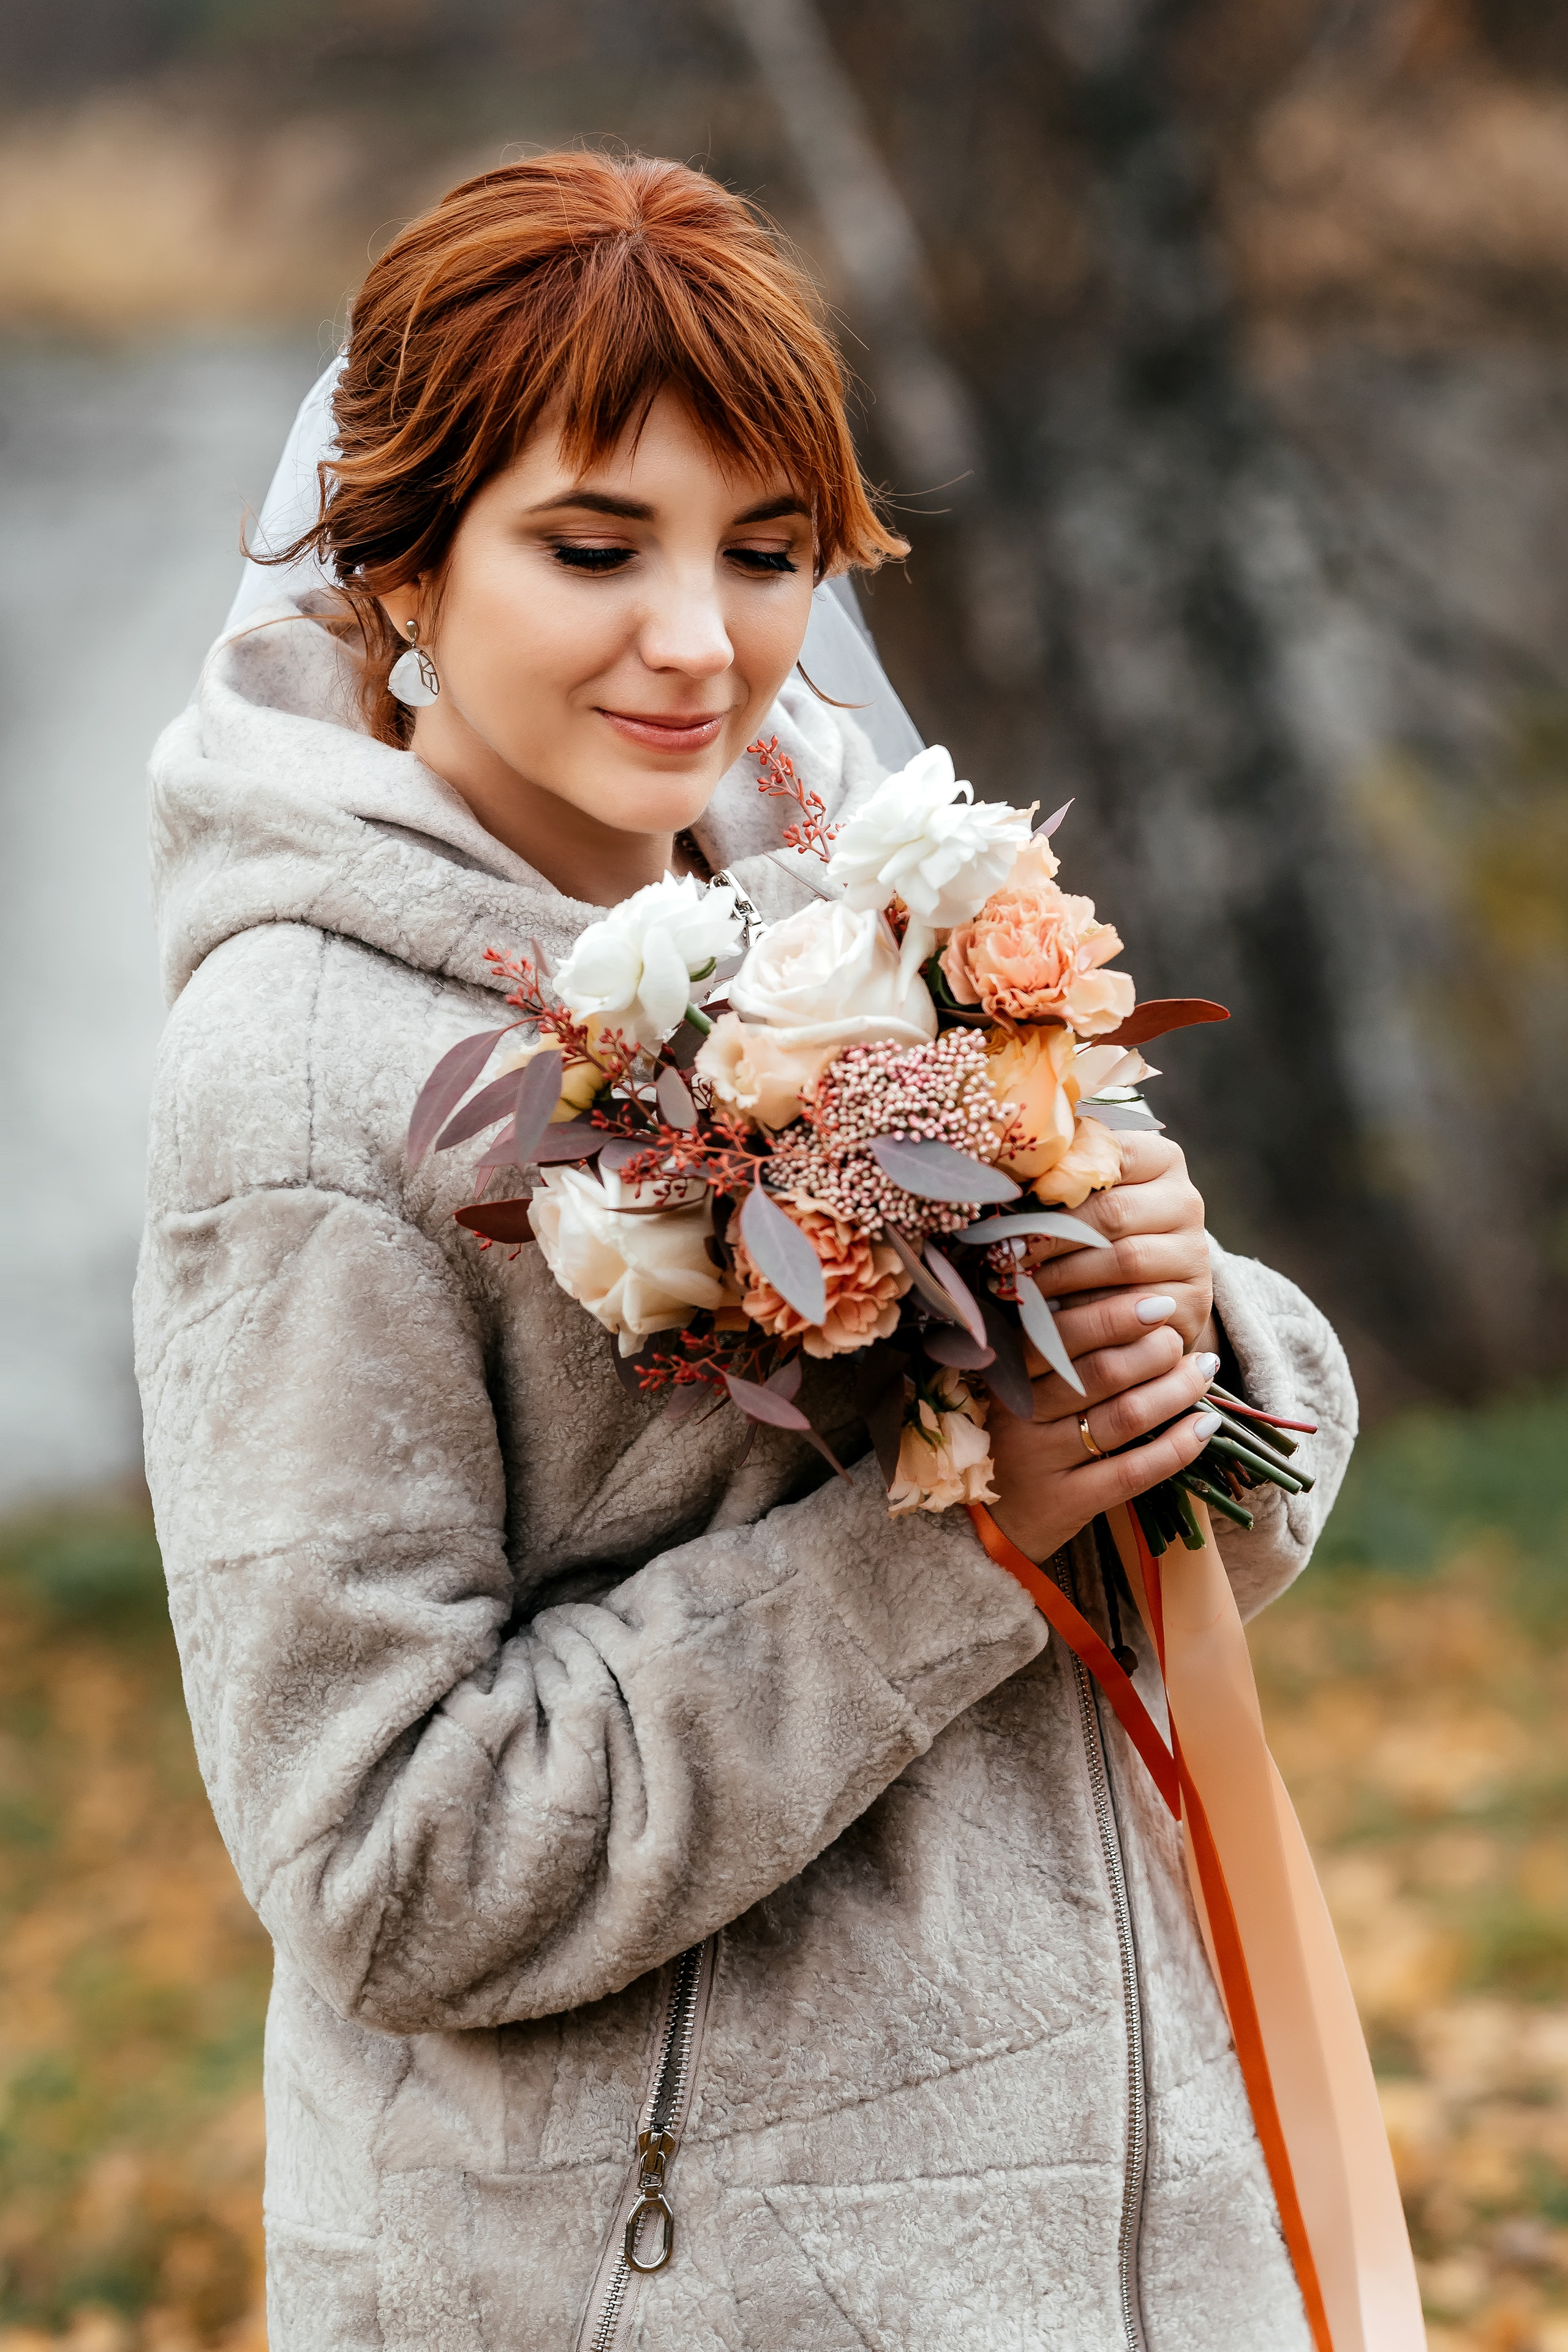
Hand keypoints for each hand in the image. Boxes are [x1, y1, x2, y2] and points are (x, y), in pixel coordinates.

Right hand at [984, 1289, 1219, 1564]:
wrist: (991, 1521)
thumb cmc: (1022, 1436)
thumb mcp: (1022, 1388)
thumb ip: (1058, 1349)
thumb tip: (1128, 1298)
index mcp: (1008, 1376)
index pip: (1061, 1334)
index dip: (1115, 1314)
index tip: (1159, 1303)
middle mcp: (1020, 1415)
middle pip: (1100, 1372)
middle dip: (1153, 1349)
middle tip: (1179, 1338)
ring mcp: (1041, 1461)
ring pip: (1123, 1417)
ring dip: (1175, 1389)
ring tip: (1202, 1370)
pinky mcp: (1066, 1502)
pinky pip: (1132, 1472)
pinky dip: (1177, 1446)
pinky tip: (1205, 1425)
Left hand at [1028, 1131, 1213, 1352]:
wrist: (1145, 1296)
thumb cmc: (1098, 1235)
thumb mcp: (1082, 1199)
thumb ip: (1057, 1177)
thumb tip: (1006, 1169)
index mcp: (1161, 1160)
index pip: (1110, 1154)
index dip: (1058, 1177)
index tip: (1015, 1198)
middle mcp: (1185, 1201)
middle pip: (1113, 1211)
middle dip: (1050, 1234)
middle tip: (1002, 1253)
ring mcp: (1194, 1254)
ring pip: (1124, 1259)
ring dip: (1061, 1276)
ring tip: (1015, 1285)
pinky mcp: (1193, 1302)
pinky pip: (1136, 1310)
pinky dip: (1088, 1316)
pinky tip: (1049, 1320)